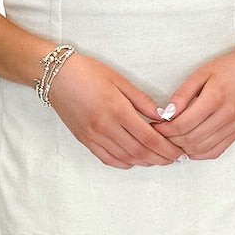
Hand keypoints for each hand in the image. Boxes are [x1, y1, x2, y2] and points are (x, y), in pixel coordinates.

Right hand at [46, 52, 188, 168]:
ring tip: (159, 160)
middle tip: (174, 160)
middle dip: (160, 159)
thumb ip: (141, 101)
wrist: (56, 76)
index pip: (149, 137)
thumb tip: (162, 117)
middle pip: (139, 152)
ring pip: (125, 158)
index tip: (179, 152)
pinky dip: (124, 163)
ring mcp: (93, 136)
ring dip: (145, 162)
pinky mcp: (84, 140)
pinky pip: (107, 158)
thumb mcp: (119, 80)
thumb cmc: (88, 72)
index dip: (166, 148)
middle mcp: (105, 127)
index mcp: (117, 110)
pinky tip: (134, 161)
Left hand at [150, 48, 234, 159]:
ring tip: (171, 140)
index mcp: (215, 98)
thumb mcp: (200, 74)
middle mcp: (227, 115)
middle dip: (171, 140)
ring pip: (202, 149)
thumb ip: (182, 94)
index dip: (165, 129)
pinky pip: (215, 151)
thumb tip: (167, 114)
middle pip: (192, 139)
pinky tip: (188, 147)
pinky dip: (199, 153)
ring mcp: (234, 126)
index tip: (155, 126)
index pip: (184, 123)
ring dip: (183, 149)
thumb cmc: (225, 69)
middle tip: (160, 134)